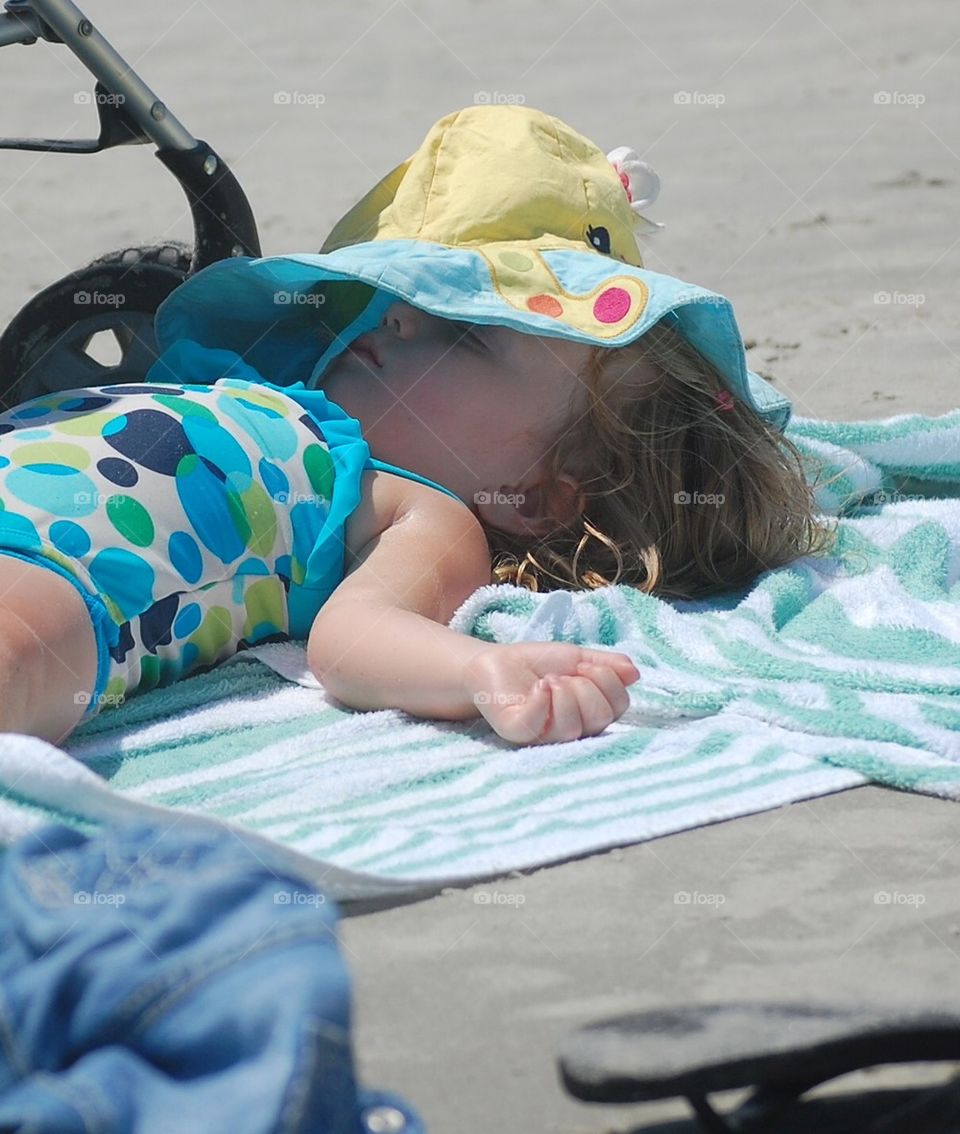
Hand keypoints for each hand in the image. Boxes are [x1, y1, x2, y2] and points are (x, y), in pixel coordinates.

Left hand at [461, 642, 639, 745]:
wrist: (494, 662)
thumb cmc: (535, 664)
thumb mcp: (575, 657)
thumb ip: (605, 665)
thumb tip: (635, 673)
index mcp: (588, 712)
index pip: (618, 706)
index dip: (608, 681)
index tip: (585, 665)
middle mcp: (571, 729)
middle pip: (599, 719)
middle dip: (587, 687)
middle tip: (565, 673)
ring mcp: (544, 735)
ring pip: (572, 728)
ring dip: (565, 694)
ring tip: (549, 680)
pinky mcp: (518, 732)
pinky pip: (539, 725)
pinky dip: (543, 701)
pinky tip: (539, 686)